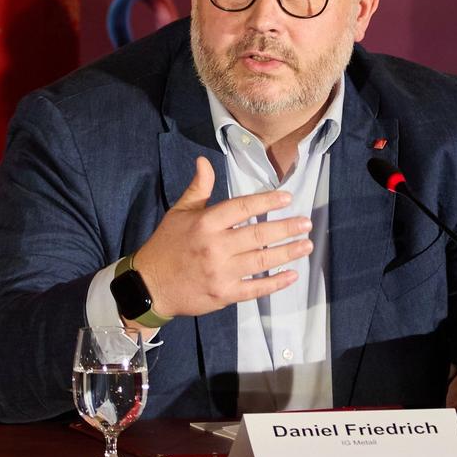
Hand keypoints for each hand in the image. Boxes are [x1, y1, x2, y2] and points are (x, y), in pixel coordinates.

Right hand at [130, 157, 312, 319]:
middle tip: (306, 224)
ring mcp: (220, 272)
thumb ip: (198, 188)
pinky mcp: (224, 294)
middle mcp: (215, 247)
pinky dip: (275, 283)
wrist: (150, 285)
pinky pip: (255, 289)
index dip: (267, 201)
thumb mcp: (179, 212)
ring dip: (287, 253)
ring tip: (306, 245)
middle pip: (258, 235)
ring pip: (262, 262)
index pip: (242, 207)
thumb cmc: (167, 245)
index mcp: (205, 223)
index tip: (287, 198)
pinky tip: (291, 275)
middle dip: (286, 229)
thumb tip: (204, 161)